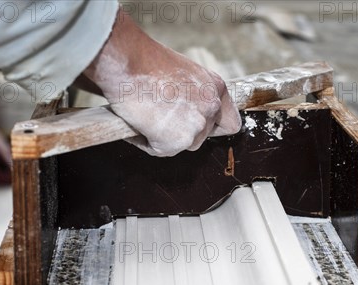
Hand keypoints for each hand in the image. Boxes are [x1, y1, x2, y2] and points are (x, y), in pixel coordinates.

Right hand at [83, 9, 241, 156]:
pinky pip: (158, 150)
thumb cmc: (146, 61)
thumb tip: (186, 112)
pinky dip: (144, 141)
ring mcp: (195, 127)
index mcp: (216, 88)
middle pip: (203, 136)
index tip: (198, 124)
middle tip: (160, 114)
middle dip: (183, 130)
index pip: (230, 122)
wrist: (128, 63)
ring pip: (183, 144)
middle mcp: (211, 108)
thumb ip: (193, 95)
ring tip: (147, 114)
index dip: (213, 126)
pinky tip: (136, 121)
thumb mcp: (183, 73)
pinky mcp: (175, 143)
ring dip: (165, 136)